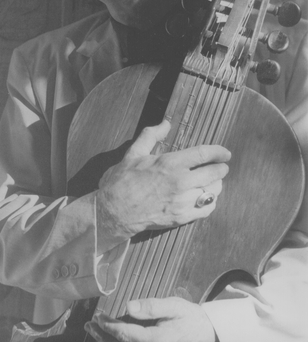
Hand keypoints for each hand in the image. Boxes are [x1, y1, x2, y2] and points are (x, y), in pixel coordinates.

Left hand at [84, 297, 215, 341]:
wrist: (208, 335)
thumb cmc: (190, 317)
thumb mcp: (174, 305)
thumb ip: (151, 306)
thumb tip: (128, 305)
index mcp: (157, 341)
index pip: (126, 334)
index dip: (109, 325)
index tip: (98, 316)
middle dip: (103, 337)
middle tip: (89, 325)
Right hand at [96, 120, 230, 241]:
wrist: (115, 211)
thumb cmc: (123, 181)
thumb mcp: (134, 153)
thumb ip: (151, 135)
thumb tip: (165, 123)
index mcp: (170, 164)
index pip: (204, 154)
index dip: (219, 152)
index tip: (225, 153)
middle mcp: (180, 182)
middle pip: (214, 173)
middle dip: (221, 168)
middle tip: (222, 167)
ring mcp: (182, 202)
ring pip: (212, 192)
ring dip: (216, 185)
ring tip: (213, 181)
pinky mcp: (181, 217)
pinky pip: (206, 209)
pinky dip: (210, 202)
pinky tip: (206, 198)